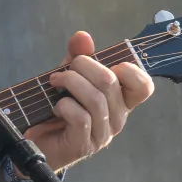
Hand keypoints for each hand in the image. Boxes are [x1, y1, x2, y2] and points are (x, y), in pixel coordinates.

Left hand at [23, 31, 154, 173]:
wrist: (37, 141)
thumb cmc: (58, 107)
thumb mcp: (69, 76)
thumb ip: (78, 56)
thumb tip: (83, 36)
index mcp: (120, 101)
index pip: (144, 86)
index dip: (130, 69)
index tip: (107, 64)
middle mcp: (117, 118)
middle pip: (110, 82)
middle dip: (82, 66)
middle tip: (63, 70)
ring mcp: (102, 134)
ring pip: (95, 99)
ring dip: (70, 83)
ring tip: (54, 83)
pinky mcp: (84, 145)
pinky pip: (81, 117)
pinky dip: (64, 105)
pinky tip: (56, 107)